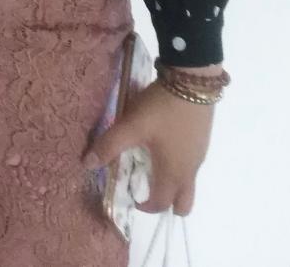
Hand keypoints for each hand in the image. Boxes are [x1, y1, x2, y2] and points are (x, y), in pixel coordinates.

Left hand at [81, 79, 215, 215]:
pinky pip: (191, 163)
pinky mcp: (202, 139)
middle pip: (184, 202)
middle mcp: (190, 170)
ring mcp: (199, 154)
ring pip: (188, 182)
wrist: (192, 82)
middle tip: (147, 189)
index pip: (161, 203)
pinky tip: (163, 142)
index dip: (145, 206)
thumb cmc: (162, 109)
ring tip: (151, 162)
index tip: (131, 198)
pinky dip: (178, 165)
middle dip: (167, 204)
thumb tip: (87, 164)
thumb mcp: (131, 125)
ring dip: (172, 183)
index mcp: (173, 173)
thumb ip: (109, 145)